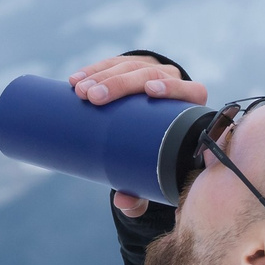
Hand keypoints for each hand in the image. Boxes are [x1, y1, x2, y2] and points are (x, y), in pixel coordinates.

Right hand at [64, 55, 206, 218]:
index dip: (173, 87)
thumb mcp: (152, 171)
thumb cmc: (156, 155)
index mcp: (189, 106)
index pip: (189, 91)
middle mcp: (172, 83)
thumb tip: (123, 201)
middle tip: (94, 98)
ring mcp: (150, 71)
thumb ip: (142, 191)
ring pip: (129, 66)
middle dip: (119, 83)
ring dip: (102, 75)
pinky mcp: (129, 67)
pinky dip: (93, 70)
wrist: (147, 129)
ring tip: (80, 91)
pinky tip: (75, 79)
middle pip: (149, 75)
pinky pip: (112, 63)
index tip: (151, 92)